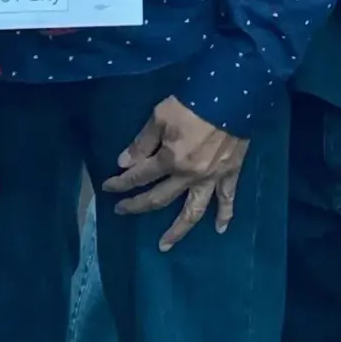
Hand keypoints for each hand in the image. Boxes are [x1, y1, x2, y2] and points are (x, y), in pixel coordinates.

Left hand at [109, 97, 248, 248]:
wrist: (233, 96)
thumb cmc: (193, 103)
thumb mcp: (160, 116)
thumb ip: (142, 142)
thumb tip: (124, 163)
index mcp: (169, 161)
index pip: (139, 176)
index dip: (121, 183)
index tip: (107, 187)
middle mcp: (188, 176)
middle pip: (159, 198)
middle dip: (137, 206)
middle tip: (122, 211)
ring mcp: (210, 179)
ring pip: (192, 211)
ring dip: (177, 231)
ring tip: (164, 245)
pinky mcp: (230, 174)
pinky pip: (228, 199)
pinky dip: (225, 215)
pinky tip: (220, 229)